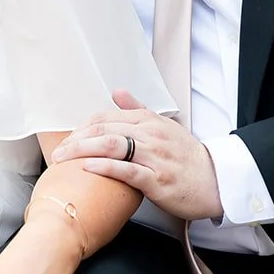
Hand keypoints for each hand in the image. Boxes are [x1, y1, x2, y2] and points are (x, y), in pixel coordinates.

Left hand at [50, 90, 223, 221]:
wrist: (216, 181)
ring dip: (83, 150)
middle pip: (105, 129)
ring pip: (112, 146)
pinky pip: (126, 170)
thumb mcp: (164, 126)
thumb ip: (138, 109)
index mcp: (149, 121)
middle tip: (57, 151)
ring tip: (63, 158)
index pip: (107, 117)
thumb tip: (118, 91)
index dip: (83, 127)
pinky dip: (105, 167)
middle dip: (76, 139)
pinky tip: (88, 168)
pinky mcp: (157, 179)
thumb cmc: (187, 157)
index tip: (67, 138)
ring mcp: (154, 156)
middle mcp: (150, 134)